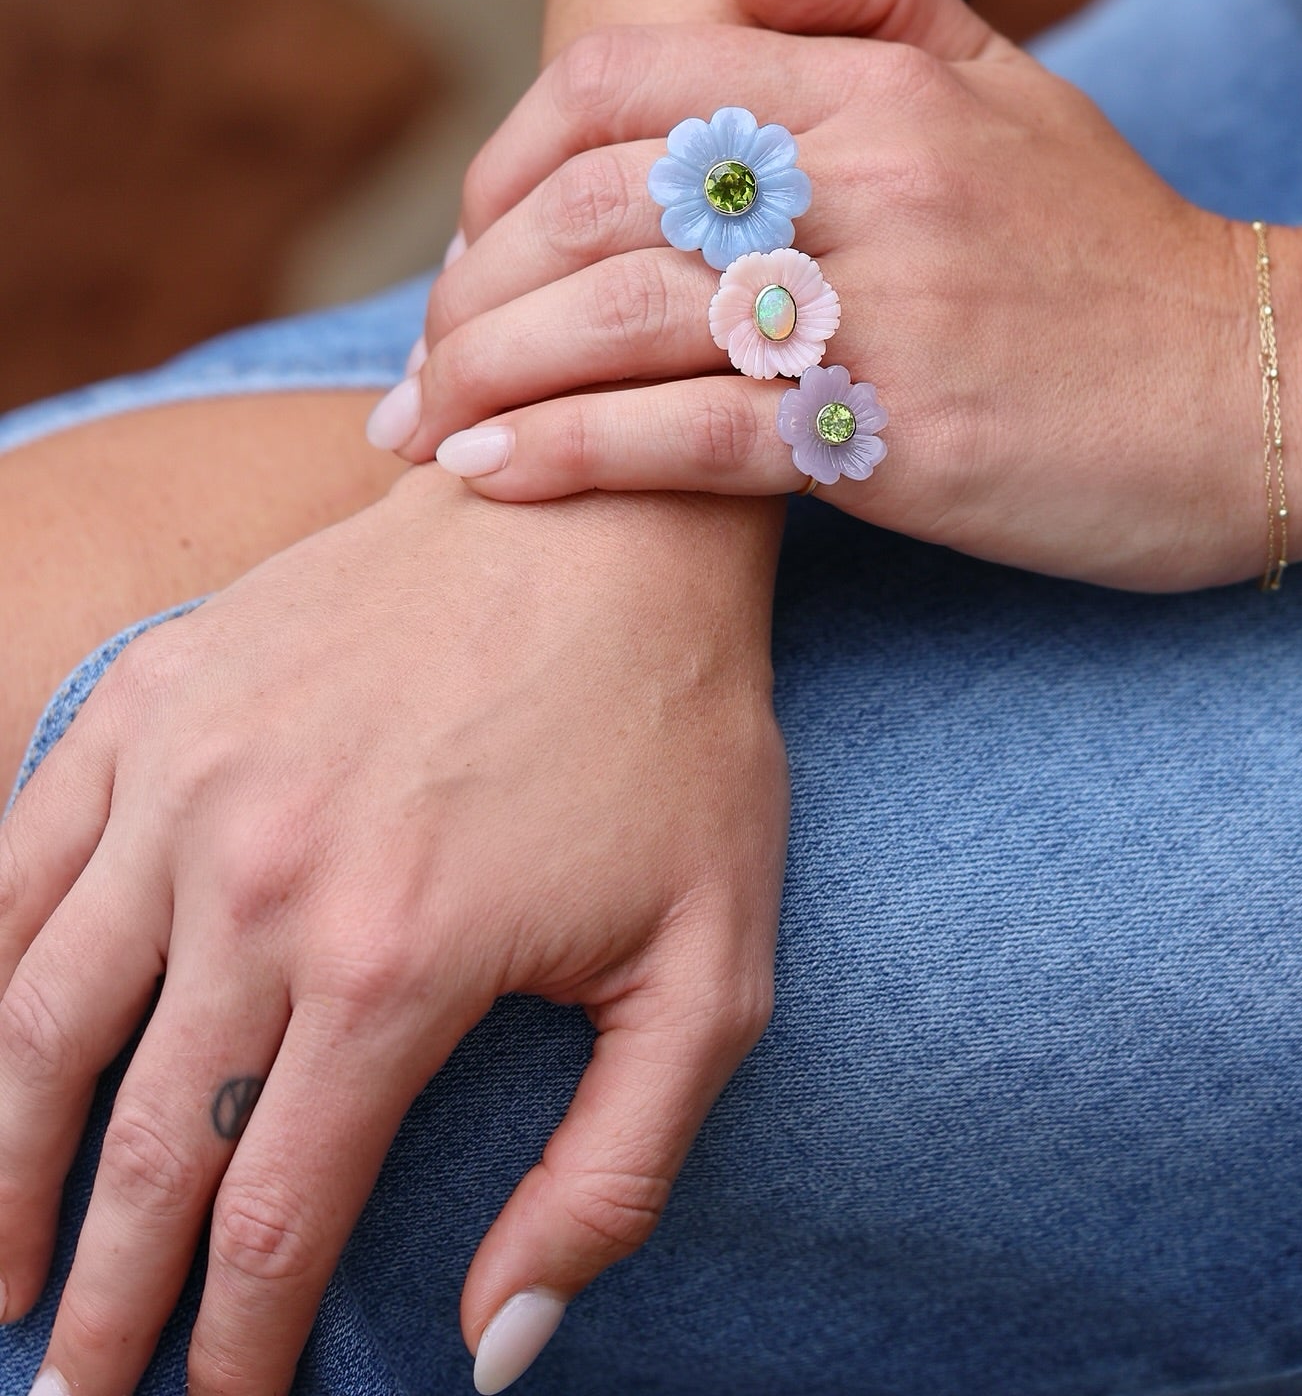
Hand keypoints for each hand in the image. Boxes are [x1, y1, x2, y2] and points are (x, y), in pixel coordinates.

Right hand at [0, 472, 785, 1394]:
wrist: (607, 510)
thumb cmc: (673, 736)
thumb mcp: (711, 968)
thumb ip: (613, 1174)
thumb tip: (492, 1352)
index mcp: (395, 963)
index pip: (270, 1226)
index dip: (229, 1355)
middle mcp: (260, 877)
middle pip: (135, 1154)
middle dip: (92, 1305)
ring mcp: (186, 776)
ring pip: (37, 1024)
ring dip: (1, 1171)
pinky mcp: (152, 694)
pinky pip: (18, 864)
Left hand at [397, 0, 1301, 590]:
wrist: (1259, 385)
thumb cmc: (1110, 241)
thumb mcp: (1008, 80)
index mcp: (876, 86)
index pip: (624, 83)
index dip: (511, 154)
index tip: (472, 237)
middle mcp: (866, 181)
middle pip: (592, 203)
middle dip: (472, 285)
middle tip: (421, 358)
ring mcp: (880, 311)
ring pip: (621, 319)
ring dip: (488, 375)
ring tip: (415, 429)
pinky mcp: (895, 439)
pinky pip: (691, 439)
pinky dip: (572, 455)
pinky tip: (489, 477)